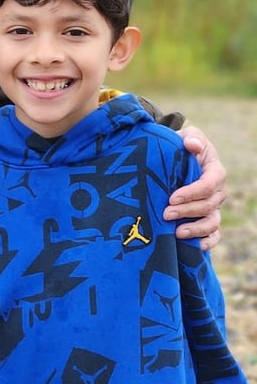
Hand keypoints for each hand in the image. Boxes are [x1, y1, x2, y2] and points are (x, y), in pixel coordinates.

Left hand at [164, 127, 226, 250]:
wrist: (178, 159)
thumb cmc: (182, 147)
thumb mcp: (187, 137)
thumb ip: (191, 138)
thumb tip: (192, 145)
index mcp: (215, 172)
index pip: (208, 184)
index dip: (192, 193)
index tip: (172, 197)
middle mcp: (217, 192)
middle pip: (208, 206)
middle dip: (187, 211)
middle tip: (165, 214)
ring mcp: (213, 208)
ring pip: (211, 223)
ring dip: (195, 229)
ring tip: (177, 233)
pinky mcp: (207, 219)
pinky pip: (214, 235)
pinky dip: (206, 242)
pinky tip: (193, 246)